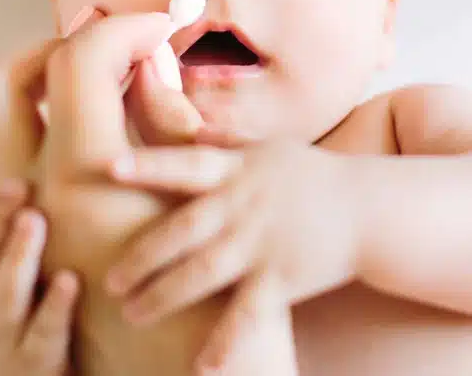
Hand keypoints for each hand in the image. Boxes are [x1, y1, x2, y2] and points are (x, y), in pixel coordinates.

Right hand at [0, 159, 77, 375]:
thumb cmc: (30, 341)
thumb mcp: (18, 295)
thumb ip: (21, 249)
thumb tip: (36, 196)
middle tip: (16, 183)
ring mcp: (3, 341)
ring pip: (6, 294)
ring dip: (18, 255)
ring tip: (34, 219)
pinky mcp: (34, 369)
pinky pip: (44, 336)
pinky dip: (54, 307)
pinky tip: (70, 280)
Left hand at [104, 139, 357, 325]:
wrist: (367, 207)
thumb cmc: (311, 174)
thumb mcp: (270, 148)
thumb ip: (230, 139)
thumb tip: (195, 126)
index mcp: (237, 170)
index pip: (185, 164)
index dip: (148, 165)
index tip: (110, 167)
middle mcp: (243, 205)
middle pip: (182, 231)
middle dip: (142, 257)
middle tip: (110, 280)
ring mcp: (261, 243)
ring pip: (202, 274)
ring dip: (163, 296)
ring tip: (132, 314)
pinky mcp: (282, 278)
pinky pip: (247, 315)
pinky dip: (225, 341)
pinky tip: (201, 365)